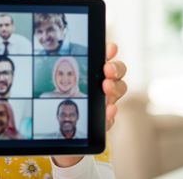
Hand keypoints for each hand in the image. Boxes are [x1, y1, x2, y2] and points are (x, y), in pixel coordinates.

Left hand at [52, 41, 127, 167]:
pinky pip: (111, 116)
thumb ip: (67, 79)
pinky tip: (109, 109)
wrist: (65, 134)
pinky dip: (111, 112)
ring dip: (116, 87)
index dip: (110, 51)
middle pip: (118, 72)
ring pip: (120, 90)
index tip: (110, 48)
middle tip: (107, 70)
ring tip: (106, 88)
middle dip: (116, 68)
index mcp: (94, 74)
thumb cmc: (65, 105)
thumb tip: (64, 68)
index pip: (106, 58)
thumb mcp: (63, 90)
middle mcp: (104, 86)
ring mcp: (107, 102)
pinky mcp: (105, 121)